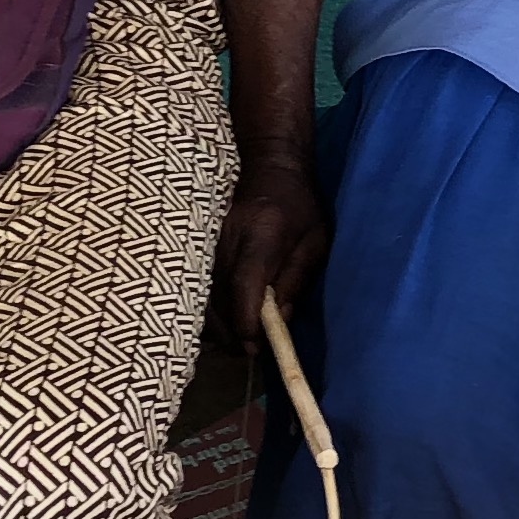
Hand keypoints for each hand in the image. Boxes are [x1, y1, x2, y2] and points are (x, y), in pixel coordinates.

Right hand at [216, 158, 332, 346]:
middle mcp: (227, 240)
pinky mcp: (204, 249)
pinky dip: (213, 311)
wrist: (269, 166)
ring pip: (203, 297)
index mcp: (261, 235)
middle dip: (232, 334)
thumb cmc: (301, 205)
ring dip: (220, 326)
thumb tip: (279, 320)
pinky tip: (230, 321)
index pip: (244, 283)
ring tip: (243, 341)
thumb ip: (297, 279)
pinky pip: (202, 289)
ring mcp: (210, 243)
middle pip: (216, 298)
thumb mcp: (316, 241)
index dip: (246, 319)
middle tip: (253, 352)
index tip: (255, 346)